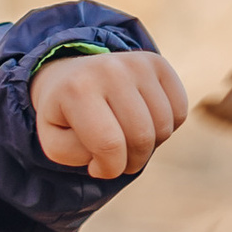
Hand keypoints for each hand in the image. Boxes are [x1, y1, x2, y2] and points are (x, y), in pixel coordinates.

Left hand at [31, 48, 188, 177]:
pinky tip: (145, 124)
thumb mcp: (52, 142)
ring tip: (129, 141)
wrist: (70, 76)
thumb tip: (111, 153)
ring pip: (164, 126)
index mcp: (77, 90)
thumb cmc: (64, 116)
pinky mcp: (158, 63)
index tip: (97, 168)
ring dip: (151, 146)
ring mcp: (137, 63)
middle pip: (142, 136)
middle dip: (132, 161)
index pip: (109, 145)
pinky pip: (179, 111)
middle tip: (118, 160)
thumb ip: (75, 156)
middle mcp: (110, 70)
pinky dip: (167, 128)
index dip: (110, 168)